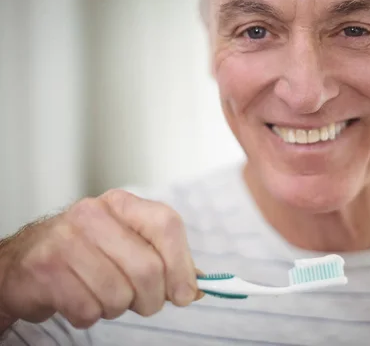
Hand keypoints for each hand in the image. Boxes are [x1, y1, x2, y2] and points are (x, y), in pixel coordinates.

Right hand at [0, 189, 201, 329]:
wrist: (23, 261)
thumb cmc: (86, 253)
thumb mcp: (128, 243)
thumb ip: (165, 260)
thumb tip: (197, 286)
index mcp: (122, 204)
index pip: (167, 225)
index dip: (182, 264)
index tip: (187, 292)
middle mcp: (93, 215)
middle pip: (147, 268)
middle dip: (152, 298)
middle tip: (143, 302)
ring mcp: (65, 241)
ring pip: (118, 294)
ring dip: (117, 308)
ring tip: (104, 295)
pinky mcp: (44, 270)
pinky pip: (88, 310)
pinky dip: (90, 315)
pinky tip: (81, 299)